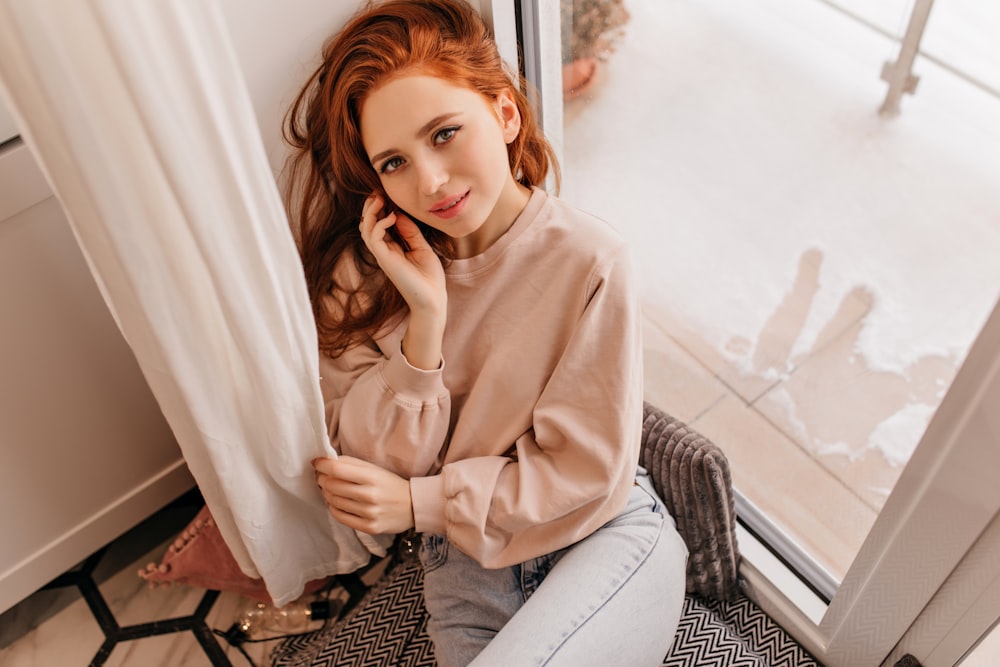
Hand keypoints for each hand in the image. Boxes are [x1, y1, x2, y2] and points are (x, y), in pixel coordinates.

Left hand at [313, 455, 414, 534]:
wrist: (413, 506)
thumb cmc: (390, 484)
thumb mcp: (375, 469)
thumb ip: (351, 463)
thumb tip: (325, 461)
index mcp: (372, 476)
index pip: (337, 469)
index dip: (322, 464)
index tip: (317, 462)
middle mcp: (370, 495)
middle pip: (332, 485)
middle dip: (322, 479)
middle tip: (323, 477)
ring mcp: (369, 513)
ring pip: (333, 501)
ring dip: (327, 493)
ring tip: (331, 489)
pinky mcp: (369, 527)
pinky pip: (340, 516)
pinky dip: (333, 507)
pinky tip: (336, 502)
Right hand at [359, 194, 446, 315]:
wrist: (433, 299)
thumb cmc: (429, 277)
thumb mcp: (422, 247)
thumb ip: (410, 231)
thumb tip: (398, 214)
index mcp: (392, 248)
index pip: (378, 224)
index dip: (379, 208)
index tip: (385, 194)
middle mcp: (384, 251)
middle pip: (366, 225)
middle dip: (369, 207)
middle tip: (377, 192)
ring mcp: (383, 255)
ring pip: (365, 229)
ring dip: (370, 211)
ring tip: (379, 199)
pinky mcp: (385, 260)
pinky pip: (373, 237)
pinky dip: (380, 223)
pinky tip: (392, 216)